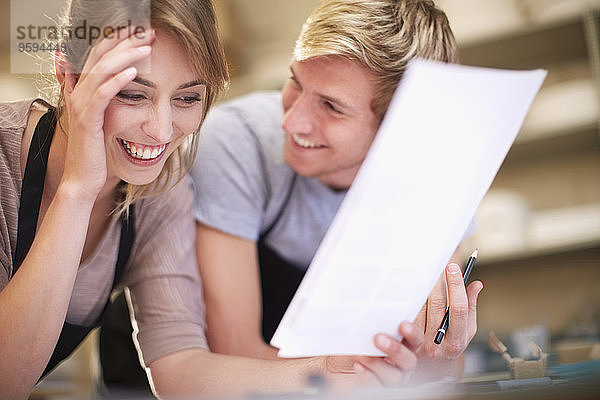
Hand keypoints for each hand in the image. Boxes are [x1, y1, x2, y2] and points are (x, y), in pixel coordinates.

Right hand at [58, 26, 154, 198]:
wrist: (84, 179)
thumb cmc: (97, 152)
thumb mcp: (104, 123)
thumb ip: (107, 103)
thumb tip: (121, 89)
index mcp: (83, 90)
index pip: (98, 55)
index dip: (118, 41)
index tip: (141, 32)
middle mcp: (79, 93)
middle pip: (100, 56)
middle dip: (125, 41)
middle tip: (148, 31)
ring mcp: (82, 106)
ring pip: (101, 70)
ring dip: (126, 56)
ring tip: (147, 46)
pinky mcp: (88, 120)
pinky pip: (103, 94)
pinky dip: (119, 80)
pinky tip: (135, 72)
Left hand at [412, 262, 482, 381]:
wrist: (430, 372)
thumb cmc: (449, 346)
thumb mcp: (465, 332)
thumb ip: (471, 307)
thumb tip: (476, 284)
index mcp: (456, 341)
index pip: (458, 309)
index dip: (456, 287)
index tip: (452, 267)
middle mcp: (437, 345)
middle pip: (436, 305)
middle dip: (437, 282)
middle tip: (435, 264)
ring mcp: (418, 346)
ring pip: (418, 308)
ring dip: (420, 290)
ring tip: (420, 275)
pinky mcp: (401, 345)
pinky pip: (403, 318)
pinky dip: (405, 305)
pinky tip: (407, 290)